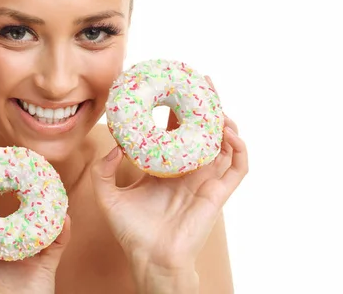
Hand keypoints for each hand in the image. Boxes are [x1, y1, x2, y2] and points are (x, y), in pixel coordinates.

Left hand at [91, 77, 247, 285]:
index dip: (179, 106)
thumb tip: (114, 146)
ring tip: (218, 106)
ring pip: (225, 144)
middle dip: (207, 105)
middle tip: (204, 82)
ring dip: (225, 123)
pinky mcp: (218, 194)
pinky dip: (239, 149)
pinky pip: (237, 168)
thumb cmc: (132, 231)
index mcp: (167, 166)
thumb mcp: (108, 195)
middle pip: (203, 129)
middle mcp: (189, 169)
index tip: (176, 85)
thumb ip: (103, 170)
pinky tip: (229, 133)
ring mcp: (206, 180)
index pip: (177, 128)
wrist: (150, 259)